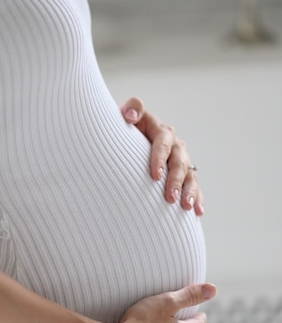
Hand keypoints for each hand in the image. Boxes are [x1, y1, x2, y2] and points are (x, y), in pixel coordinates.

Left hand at [120, 97, 203, 215]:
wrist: (130, 141)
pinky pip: (194, 186)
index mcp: (161, 131)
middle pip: (178, 162)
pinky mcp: (185, 173)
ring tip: (185, 207)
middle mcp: (175, 145)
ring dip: (189, 191)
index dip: (159, 159)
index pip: (163, 144)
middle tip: (170, 198)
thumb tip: (130, 115)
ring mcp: (182, 160)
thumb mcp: (125, 116)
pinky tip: (197, 212)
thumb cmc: (124, 130)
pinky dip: (197, 198)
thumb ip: (130, 110)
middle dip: (175, 181)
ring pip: (190, 175)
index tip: (155, 176)